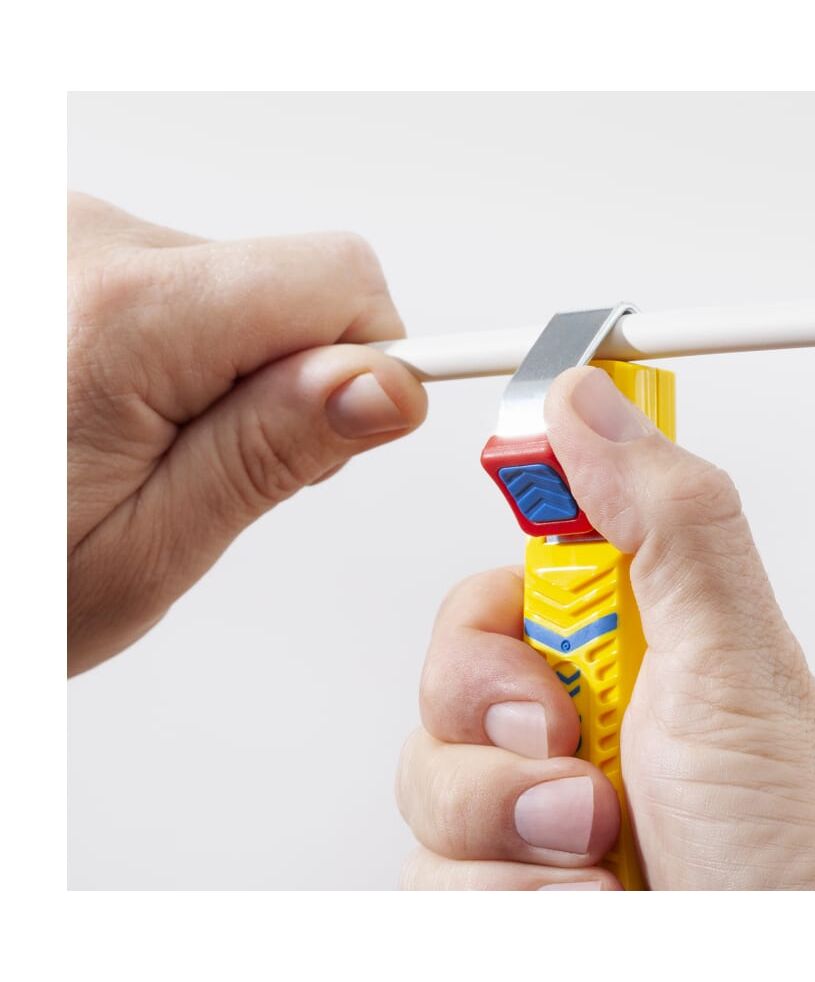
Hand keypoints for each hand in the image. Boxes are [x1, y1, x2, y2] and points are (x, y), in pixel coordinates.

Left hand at [68, 193, 425, 673]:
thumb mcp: (140, 554)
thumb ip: (271, 456)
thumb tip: (387, 385)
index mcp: (118, 319)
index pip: (334, 277)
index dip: (382, 351)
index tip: (384, 415)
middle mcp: (77, 241)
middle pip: (286, 276)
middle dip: (289, 373)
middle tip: (213, 464)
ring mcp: (53, 230)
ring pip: (230, 280)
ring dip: (222, 363)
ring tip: (137, 441)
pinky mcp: (46, 241)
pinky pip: (170, 277)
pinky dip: (171, 343)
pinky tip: (106, 405)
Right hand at [395, 366, 814, 889]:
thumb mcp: (740, 662)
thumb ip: (668, 520)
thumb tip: (589, 398)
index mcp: (631, 651)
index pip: (496, 596)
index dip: (489, 624)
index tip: (538, 652)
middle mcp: (580, 731)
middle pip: (443, 697)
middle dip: (500, 743)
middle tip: (580, 760)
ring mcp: (542, 823)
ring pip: (430, 797)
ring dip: (513, 836)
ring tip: (605, 854)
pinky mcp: (520, 898)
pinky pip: (438, 889)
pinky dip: (510, 905)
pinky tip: (593, 905)